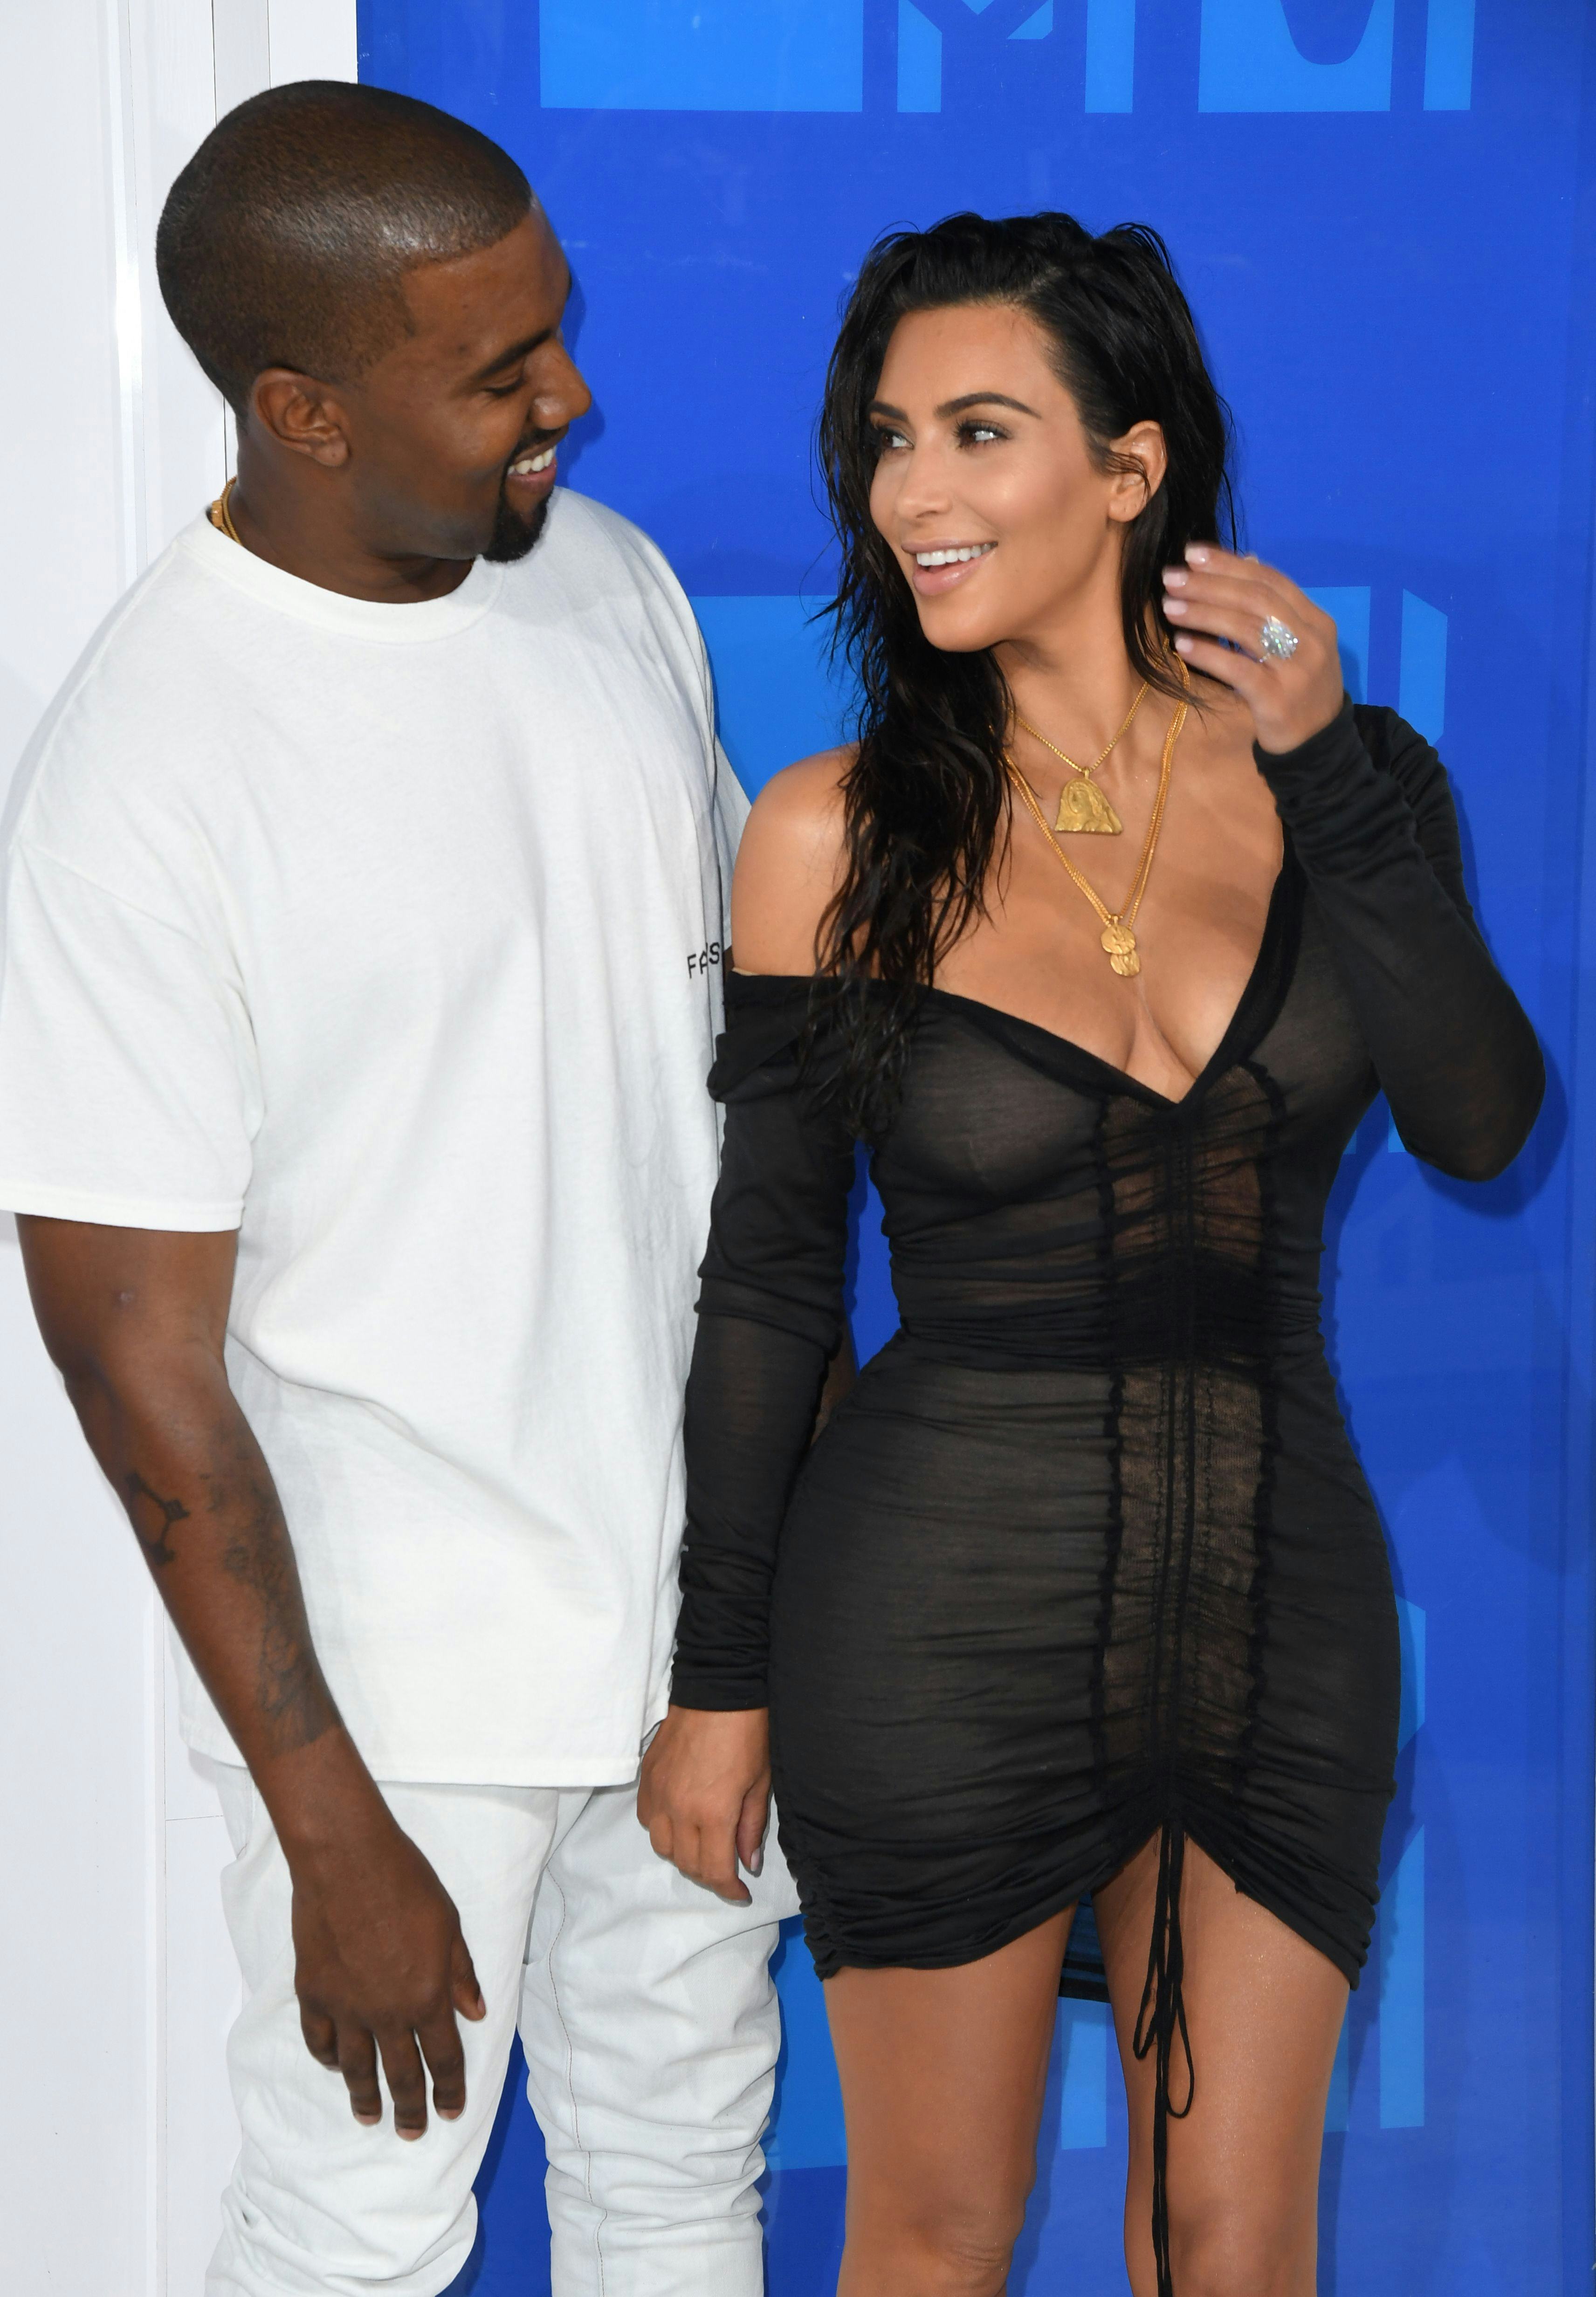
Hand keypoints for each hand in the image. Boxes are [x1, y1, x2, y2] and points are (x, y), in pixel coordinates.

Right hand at [287, 1800, 485, 2138]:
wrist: (347, 1862)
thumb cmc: (407, 1884)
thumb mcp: (450, 1926)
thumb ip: (461, 1975)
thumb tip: (475, 2014)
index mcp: (427, 1997)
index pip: (443, 2059)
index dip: (449, 2090)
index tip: (451, 2112)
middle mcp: (387, 2013)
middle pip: (401, 2075)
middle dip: (410, 2110)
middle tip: (411, 2134)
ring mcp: (346, 2007)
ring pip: (357, 2069)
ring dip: (365, 2098)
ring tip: (369, 2117)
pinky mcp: (313, 1993)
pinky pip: (320, 2040)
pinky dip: (328, 2058)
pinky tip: (335, 2066)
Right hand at [637, 1704, 770, 1903]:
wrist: (719, 1689)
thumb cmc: (748, 1732)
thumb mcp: (760, 1782)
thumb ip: (751, 1827)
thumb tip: (747, 1863)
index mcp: (712, 1813)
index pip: (713, 1871)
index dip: (728, 1889)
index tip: (740, 1892)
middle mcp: (678, 1809)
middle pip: (686, 1863)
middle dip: (708, 1875)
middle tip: (726, 1870)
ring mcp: (658, 1792)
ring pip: (661, 1845)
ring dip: (683, 1854)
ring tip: (703, 1847)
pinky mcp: (647, 1776)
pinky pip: (646, 1818)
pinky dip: (662, 1828)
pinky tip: (679, 1820)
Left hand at [1161, 545, 1343, 755]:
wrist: (1316, 744)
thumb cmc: (1297, 688)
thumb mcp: (1295, 642)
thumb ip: (1274, 604)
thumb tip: (1246, 558)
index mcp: (1316, 620)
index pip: (1270, 580)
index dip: (1230, 564)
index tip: (1192, 554)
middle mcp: (1310, 640)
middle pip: (1255, 599)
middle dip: (1209, 584)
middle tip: (1171, 577)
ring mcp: (1295, 670)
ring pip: (1245, 629)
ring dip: (1202, 613)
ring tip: (1170, 606)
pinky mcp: (1276, 699)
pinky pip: (1237, 669)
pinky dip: (1208, 654)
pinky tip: (1182, 644)